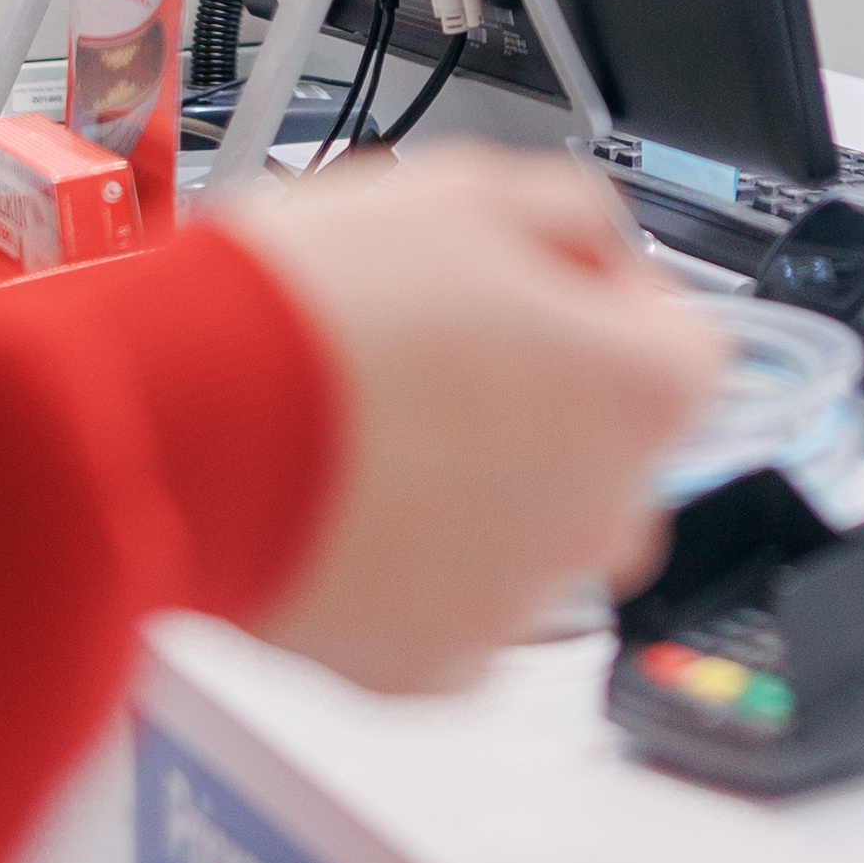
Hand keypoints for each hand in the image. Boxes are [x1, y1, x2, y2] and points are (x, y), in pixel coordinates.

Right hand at [219, 149, 725, 691]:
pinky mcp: (427, 671)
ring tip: (372, 430)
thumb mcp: (465, 192)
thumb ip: (571, 219)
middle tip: (447, 362)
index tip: (545, 295)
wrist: (178, 424)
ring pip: (529, 541)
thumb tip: (590, 252)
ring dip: (482, 493)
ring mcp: (516, 604)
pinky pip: (449, 610)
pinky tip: (342, 502)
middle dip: (554, 414)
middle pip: (615, 460)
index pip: (685, 352)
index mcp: (637, 394)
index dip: (608, 311)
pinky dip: (411, 569)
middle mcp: (602, 516)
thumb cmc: (314, 310)